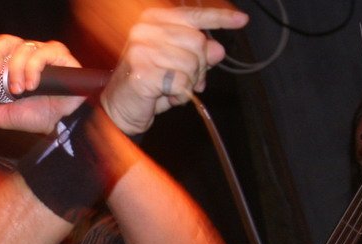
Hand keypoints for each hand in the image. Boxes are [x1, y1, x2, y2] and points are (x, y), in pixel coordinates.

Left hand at [0, 36, 84, 132]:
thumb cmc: (30, 116)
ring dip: (17, 69)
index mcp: (10, 63)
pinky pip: (43, 53)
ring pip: (24, 48)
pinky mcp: (60, 56)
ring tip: (19, 90)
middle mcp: (26, 54)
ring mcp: (43, 53)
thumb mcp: (1, 115)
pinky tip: (32, 84)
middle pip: (7, 40)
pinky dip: (33, 68)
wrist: (56, 124)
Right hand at [97, 4, 247, 134]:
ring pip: (191, 64)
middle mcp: (145, 29)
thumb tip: (218, 50)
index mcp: (154, 20)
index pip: (193, 15)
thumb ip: (198, 54)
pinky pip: (181, 82)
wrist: (119, 109)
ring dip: (188, 83)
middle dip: (199, 67)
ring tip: (172, 89)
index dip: (220, 18)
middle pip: (198, 43)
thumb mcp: (178, 65)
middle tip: (188, 81)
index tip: (242, 20)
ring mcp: (142, 48)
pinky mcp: (143, 70)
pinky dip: (179, 95)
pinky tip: (165, 96)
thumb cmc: (148, 84)